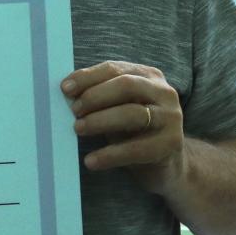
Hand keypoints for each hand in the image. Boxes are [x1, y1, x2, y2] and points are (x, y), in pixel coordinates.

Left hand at [62, 60, 185, 193]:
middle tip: (74, 111)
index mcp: (147, 76)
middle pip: (126, 86)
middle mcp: (163, 92)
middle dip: (95, 96)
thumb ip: (99, 98)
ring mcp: (170, 117)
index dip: (88, 77)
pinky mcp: (170, 144)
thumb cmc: (133, 131)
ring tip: (78, 129)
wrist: (165, 164)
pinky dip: (110, 155)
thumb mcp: (117, 108)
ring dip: (100, 121)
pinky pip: (136, 148)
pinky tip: (91, 161)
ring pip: (132, 114)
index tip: (65, 88)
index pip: (115, 69)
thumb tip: (66, 94)